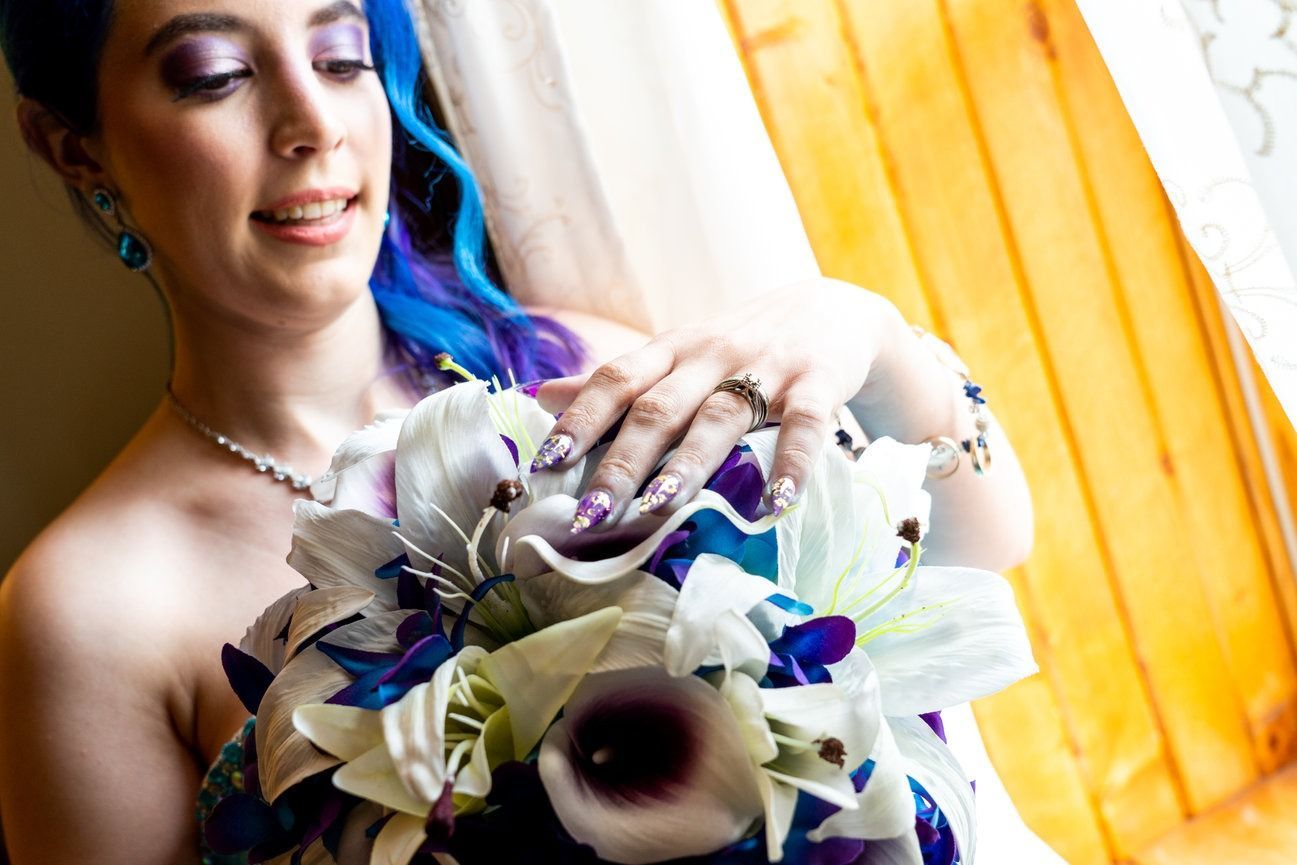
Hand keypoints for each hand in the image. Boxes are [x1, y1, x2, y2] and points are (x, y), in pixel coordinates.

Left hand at [531, 278, 903, 531]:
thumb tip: (541, 396)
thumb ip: (618, 380)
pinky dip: (793, 464)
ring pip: (721, 416)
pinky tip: (777, 504)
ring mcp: (766, 367)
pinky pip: (806, 425)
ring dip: (690, 463)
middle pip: (659, 408)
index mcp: (670, 350)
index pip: (615, 380)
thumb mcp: (677, 352)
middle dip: (622, 462)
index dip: (580, 419)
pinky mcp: (819, 381)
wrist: (832, 310)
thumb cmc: (740, 345)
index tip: (546, 463)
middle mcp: (711, 355)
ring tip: (661, 507)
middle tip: (592, 514)